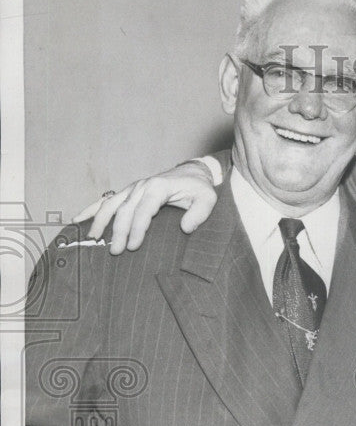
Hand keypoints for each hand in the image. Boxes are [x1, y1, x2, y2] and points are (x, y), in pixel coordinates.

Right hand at [70, 161, 217, 254]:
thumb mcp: (207, 199)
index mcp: (159, 187)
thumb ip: (199, 214)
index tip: (133, 246)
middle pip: (125, 210)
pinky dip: (92, 208)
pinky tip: (78, 218)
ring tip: (93, 238)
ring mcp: (133, 188)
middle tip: (115, 251)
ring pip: (111, 204)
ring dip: (100, 221)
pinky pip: (107, 200)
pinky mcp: (129, 191)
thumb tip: (186, 228)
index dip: (137, 229)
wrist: (194, 173)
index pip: (144, 210)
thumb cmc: (200, 189)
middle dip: (119, 232)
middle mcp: (142, 186)